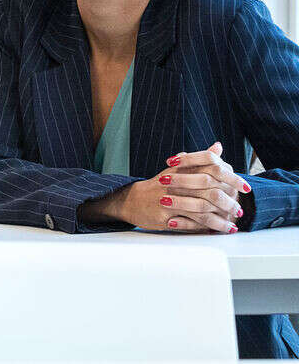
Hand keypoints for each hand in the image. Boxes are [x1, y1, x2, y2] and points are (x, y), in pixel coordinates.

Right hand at [98, 143, 249, 233]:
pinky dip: (206, 228)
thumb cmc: (158, 187)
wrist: (132, 200)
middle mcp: (175, 181)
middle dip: (228, 203)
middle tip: (239, 212)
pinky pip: (190, 222)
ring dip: (220, 220)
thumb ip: (200, 159)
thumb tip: (218, 147)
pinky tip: (216, 231)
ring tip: (232, 227)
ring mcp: (169, 197)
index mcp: (181, 168)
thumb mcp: (177, 169)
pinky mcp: (164, 213)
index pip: (212, 168)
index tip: (245, 188)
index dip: (231, 179)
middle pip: (210, 190)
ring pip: (202, 208)